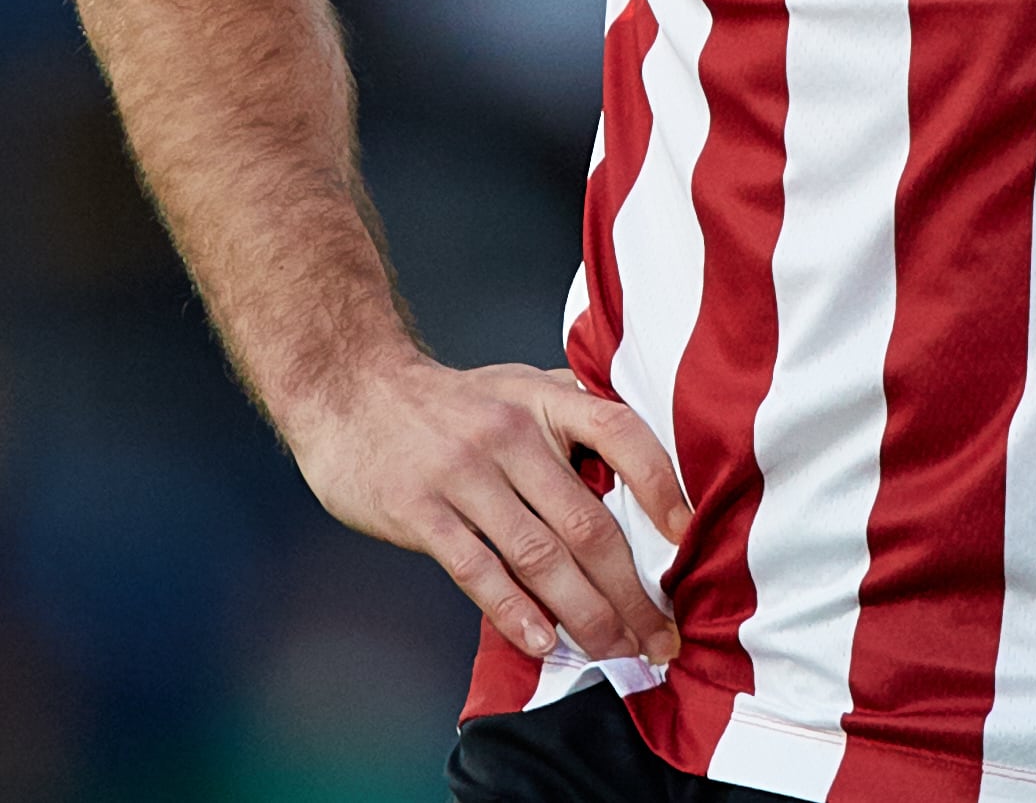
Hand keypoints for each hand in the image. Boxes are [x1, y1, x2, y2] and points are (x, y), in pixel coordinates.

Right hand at [289, 356, 694, 666]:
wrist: (348, 387)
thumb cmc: (449, 400)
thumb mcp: (517, 384)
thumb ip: (574, 414)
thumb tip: (646, 471)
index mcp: (543, 399)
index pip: (621, 432)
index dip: (662, 485)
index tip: (687, 540)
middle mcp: (510, 433)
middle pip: (587, 522)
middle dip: (632, 590)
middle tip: (662, 636)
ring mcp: (463, 473)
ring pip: (540, 556)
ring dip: (587, 614)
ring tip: (618, 651)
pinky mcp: (420, 510)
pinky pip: (477, 570)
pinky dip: (515, 612)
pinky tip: (545, 642)